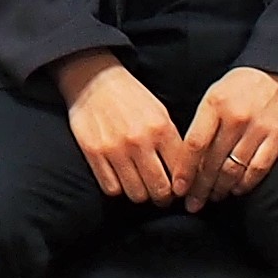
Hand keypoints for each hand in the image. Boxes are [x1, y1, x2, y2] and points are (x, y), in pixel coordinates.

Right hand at [57, 50, 197, 205]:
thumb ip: (172, 141)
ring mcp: (115, 148)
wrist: (93, 79)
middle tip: (162, 195)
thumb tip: (185, 173)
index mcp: (161, 128)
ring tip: (141, 187)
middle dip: (164, 197)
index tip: (179, 189)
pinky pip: (111, 188)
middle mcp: (139, 140)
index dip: (183, 186)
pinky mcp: (93, 153)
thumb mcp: (159, 112)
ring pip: (136, 194)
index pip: (180, 172)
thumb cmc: (130, 97)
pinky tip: (121, 179)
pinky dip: (118, 189)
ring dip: (141, 195)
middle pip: (160, 190)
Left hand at [176, 68, 277, 205]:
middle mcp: (235, 118)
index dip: (185, 171)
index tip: (178, 189)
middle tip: (193, 204)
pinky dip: (245, 184)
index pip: (194, 145)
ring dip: (221, 189)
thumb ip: (203, 123)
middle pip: (212, 162)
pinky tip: (237, 190)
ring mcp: (258, 128)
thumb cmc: (242, 85)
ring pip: (234, 169)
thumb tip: (188, 158)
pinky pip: (258, 169)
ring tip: (213, 198)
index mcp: (214, 104)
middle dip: (200, 187)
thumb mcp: (215, 94)